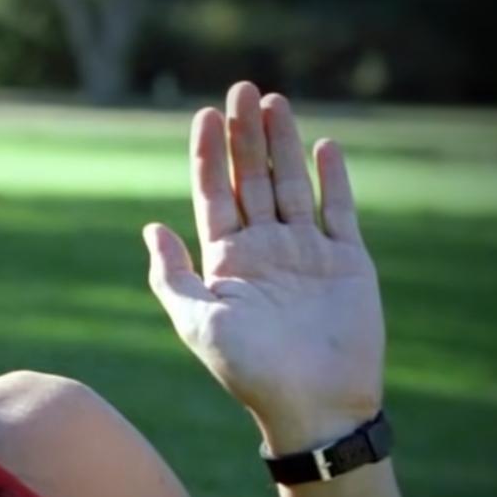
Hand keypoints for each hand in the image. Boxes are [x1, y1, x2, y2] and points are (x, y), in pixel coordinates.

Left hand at [144, 82, 384, 452]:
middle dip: (246, 136)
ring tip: (276, 102)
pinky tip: (324, 146)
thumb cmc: (248, 370)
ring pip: (291, 185)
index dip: (208, 156)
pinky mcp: (346, 261)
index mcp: (225, 261)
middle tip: (243, 90)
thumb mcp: (197, 322)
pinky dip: (333, 179)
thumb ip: (171, 275)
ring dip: (284, 145)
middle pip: (251, 180)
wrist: (312, 405)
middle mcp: (263, 251)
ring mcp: (305, 253)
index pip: (212, 195)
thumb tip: (149, 227)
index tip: (205, 115)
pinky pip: (339, 211)